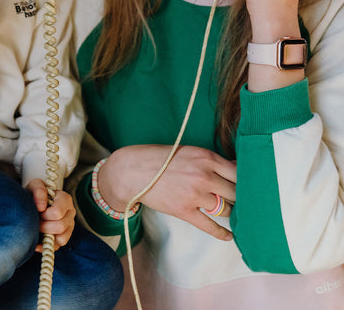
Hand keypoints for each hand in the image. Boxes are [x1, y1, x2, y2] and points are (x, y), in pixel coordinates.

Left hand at [26, 178, 75, 251]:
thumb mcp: (34, 186)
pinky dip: (45, 245)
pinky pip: (57, 247)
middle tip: (35, 220)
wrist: (34, 201)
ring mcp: (69, 226)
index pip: (57, 212)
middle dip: (44, 226)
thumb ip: (38, 190)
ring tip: (37, 227)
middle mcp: (71, 212)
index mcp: (65, 199)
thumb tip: (41, 207)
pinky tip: (37, 239)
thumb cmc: (35, 194)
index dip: (44, 215)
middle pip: (60, 226)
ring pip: (61, 239)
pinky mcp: (64, 237)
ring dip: (45, 235)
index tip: (37, 210)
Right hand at [98, 145, 236, 240]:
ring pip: (227, 209)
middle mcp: (204, 175)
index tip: (252, 187)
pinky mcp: (185, 211)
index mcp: (206, 157)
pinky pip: (211, 226)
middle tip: (249, 204)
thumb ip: (210, 160)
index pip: (239, 171)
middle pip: (237, 192)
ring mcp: (195, 194)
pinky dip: (223, 233)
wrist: (133, 170)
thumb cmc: (160, 158)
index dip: (247, 181)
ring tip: (237, 216)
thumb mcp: (188, 151)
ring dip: (232, 212)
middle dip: (243, 198)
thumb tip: (235, 169)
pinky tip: (229, 236)